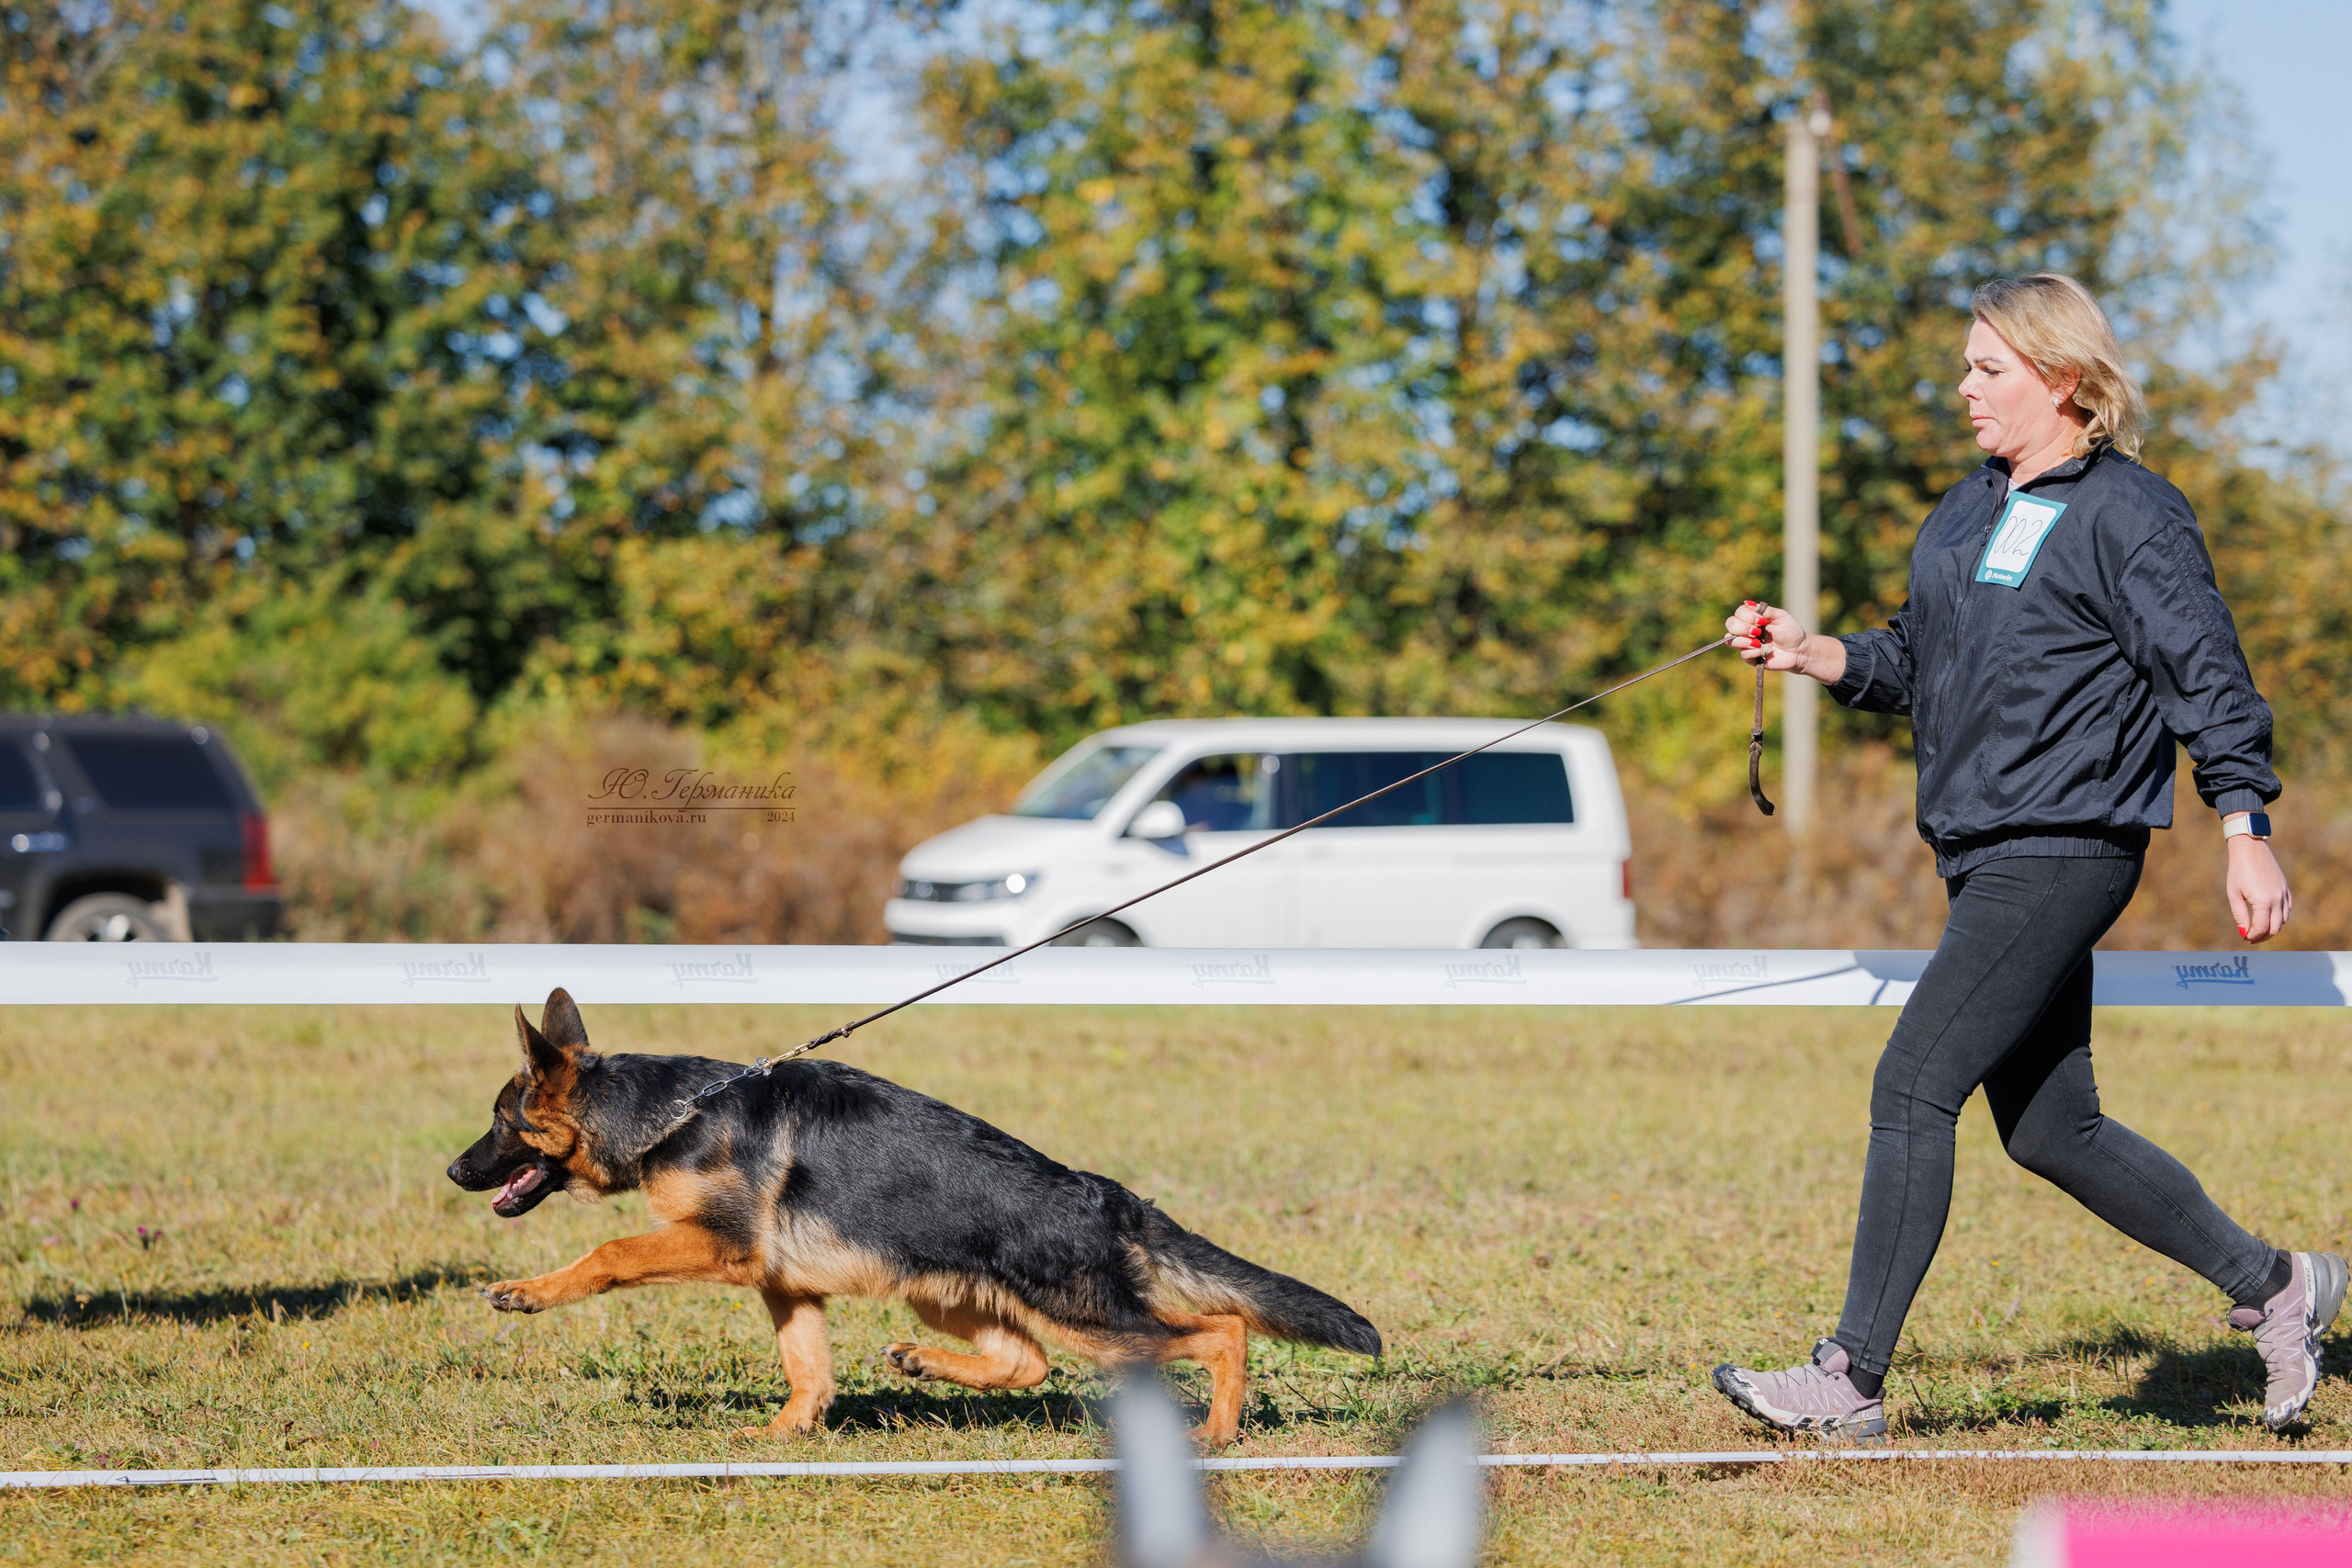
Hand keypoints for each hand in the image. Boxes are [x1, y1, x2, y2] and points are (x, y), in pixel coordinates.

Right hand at [1725, 600, 1843, 682]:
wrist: (1799, 651)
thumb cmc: (1791, 632)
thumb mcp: (1780, 616)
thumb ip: (1764, 610)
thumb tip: (1747, 603)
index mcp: (1753, 618)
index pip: (1739, 613)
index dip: (1746, 616)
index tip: (1761, 621)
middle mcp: (1747, 630)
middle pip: (1730, 624)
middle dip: (1742, 627)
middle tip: (1758, 631)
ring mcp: (1747, 644)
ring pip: (1731, 640)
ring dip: (1744, 640)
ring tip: (1759, 642)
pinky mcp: (1750, 657)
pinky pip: (1743, 654)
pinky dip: (1753, 651)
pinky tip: (1763, 651)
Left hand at [2227, 835, 2290, 942]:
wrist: (2250, 849)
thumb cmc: (2238, 870)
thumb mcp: (2234, 894)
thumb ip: (2239, 915)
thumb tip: (2244, 932)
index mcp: (2263, 902)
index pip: (2261, 928)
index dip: (2253, 936)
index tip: (2245, 938)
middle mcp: (2277, 899)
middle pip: (2276, 928)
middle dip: (2264, 936)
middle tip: (2251, 938)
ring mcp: (2284, 893)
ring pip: (2284, 920)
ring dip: (2273, 928)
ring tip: (2259, 929)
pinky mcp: (2286, 888)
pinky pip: (2288, 908)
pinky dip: (2281, 917)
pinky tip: (2270, 917)